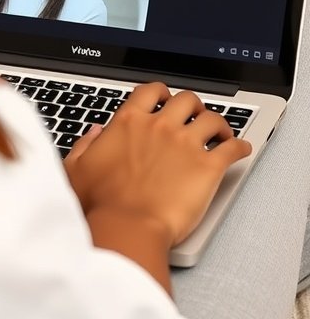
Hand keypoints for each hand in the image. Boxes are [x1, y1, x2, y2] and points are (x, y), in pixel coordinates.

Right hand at [64, 82, 251, 248]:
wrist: (127, 227)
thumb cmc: (100, 204)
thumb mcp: (76, 169)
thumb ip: (84, 145)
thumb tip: (95, 133)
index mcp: (129, 123)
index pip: (150, 91)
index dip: (160, 93)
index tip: (164, 99)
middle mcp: (160, 126)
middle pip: (186, 100)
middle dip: (192, 105)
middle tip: (194, 116)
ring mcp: (186, 145)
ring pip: (212, 118)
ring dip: (219, 122)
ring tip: (222, 131)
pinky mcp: (208, 167)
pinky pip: (232, 148)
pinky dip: (240, 146)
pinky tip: (241, 150)